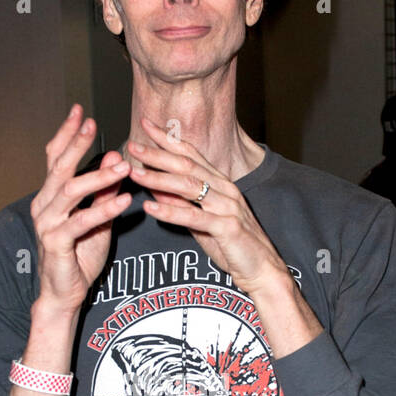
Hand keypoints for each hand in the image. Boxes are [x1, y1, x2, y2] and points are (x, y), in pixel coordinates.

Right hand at [31, 105, 132, 313]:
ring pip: (70, 192)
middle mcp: (43, 205)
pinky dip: (104, 209)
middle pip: (59, 168)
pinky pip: (81, 221)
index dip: (66, 134)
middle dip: (76, 143)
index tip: (79, 111)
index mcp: (50, 196)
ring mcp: (47, 224)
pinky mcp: (56, 243)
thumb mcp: (97, 217)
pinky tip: (125, 200)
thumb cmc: (79, 255)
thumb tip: (115, 157)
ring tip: (124, 166)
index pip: (54, 158)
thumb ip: (104, 190)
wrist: (64, 293)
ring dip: (98, 176)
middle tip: (93, 124)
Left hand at [127, 117, 288, 295]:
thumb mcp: (202, 222)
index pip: (191, 154)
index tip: (145, 125)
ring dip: (159, 178)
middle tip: (133, 146)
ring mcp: (228, 207)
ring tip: (135, 174)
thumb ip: (182, 205)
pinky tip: (150, 207)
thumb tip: (157, 190)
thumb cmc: (233, 246)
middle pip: (187, 165)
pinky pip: (194, 217)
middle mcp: (225, 190)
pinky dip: (170, 212)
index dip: (168, 139)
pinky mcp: (227, 227)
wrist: (262, 270)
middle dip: (158, 154)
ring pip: (189, 186)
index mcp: (220, 184)